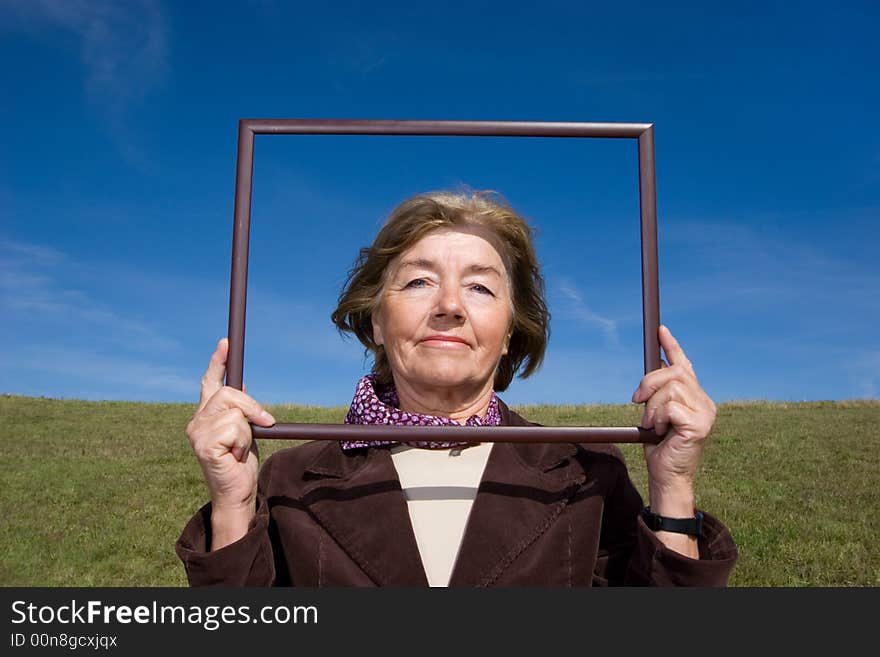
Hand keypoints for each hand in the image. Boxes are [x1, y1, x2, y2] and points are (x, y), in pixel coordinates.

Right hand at [185, 338, 275, 547]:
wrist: (238, 493)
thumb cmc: (241, 464)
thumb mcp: (244, 431)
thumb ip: (240, 412)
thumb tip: (243, 389)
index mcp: (207, 416)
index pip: (210, 383)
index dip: (218, 363)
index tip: (225, 343)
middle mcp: (197, 421)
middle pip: (228, 394)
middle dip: (251, 406)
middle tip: (264, 423)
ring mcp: (197, 433)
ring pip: (235, 412)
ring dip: (248, 432)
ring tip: (240, 450)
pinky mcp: (203, 445)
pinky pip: (236, 428)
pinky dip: (244, 442)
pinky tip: (235, 457)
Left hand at [631, 326, 716, 517]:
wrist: (665, 475)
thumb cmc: (659, 446)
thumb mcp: (656, 413)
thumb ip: (659, 393)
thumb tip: (657, 365)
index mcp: (695, 397)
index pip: (685, 366)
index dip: (673, 346)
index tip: (660, 330)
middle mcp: (704, 402)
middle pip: (675, 372)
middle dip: (650, 382)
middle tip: (636, 399)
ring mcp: (706, 413)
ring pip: (671, 388)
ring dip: (652, 405)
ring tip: (652, 423)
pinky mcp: (700, 424)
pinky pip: (671, 406)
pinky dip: (658, 416)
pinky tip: (661, 430)